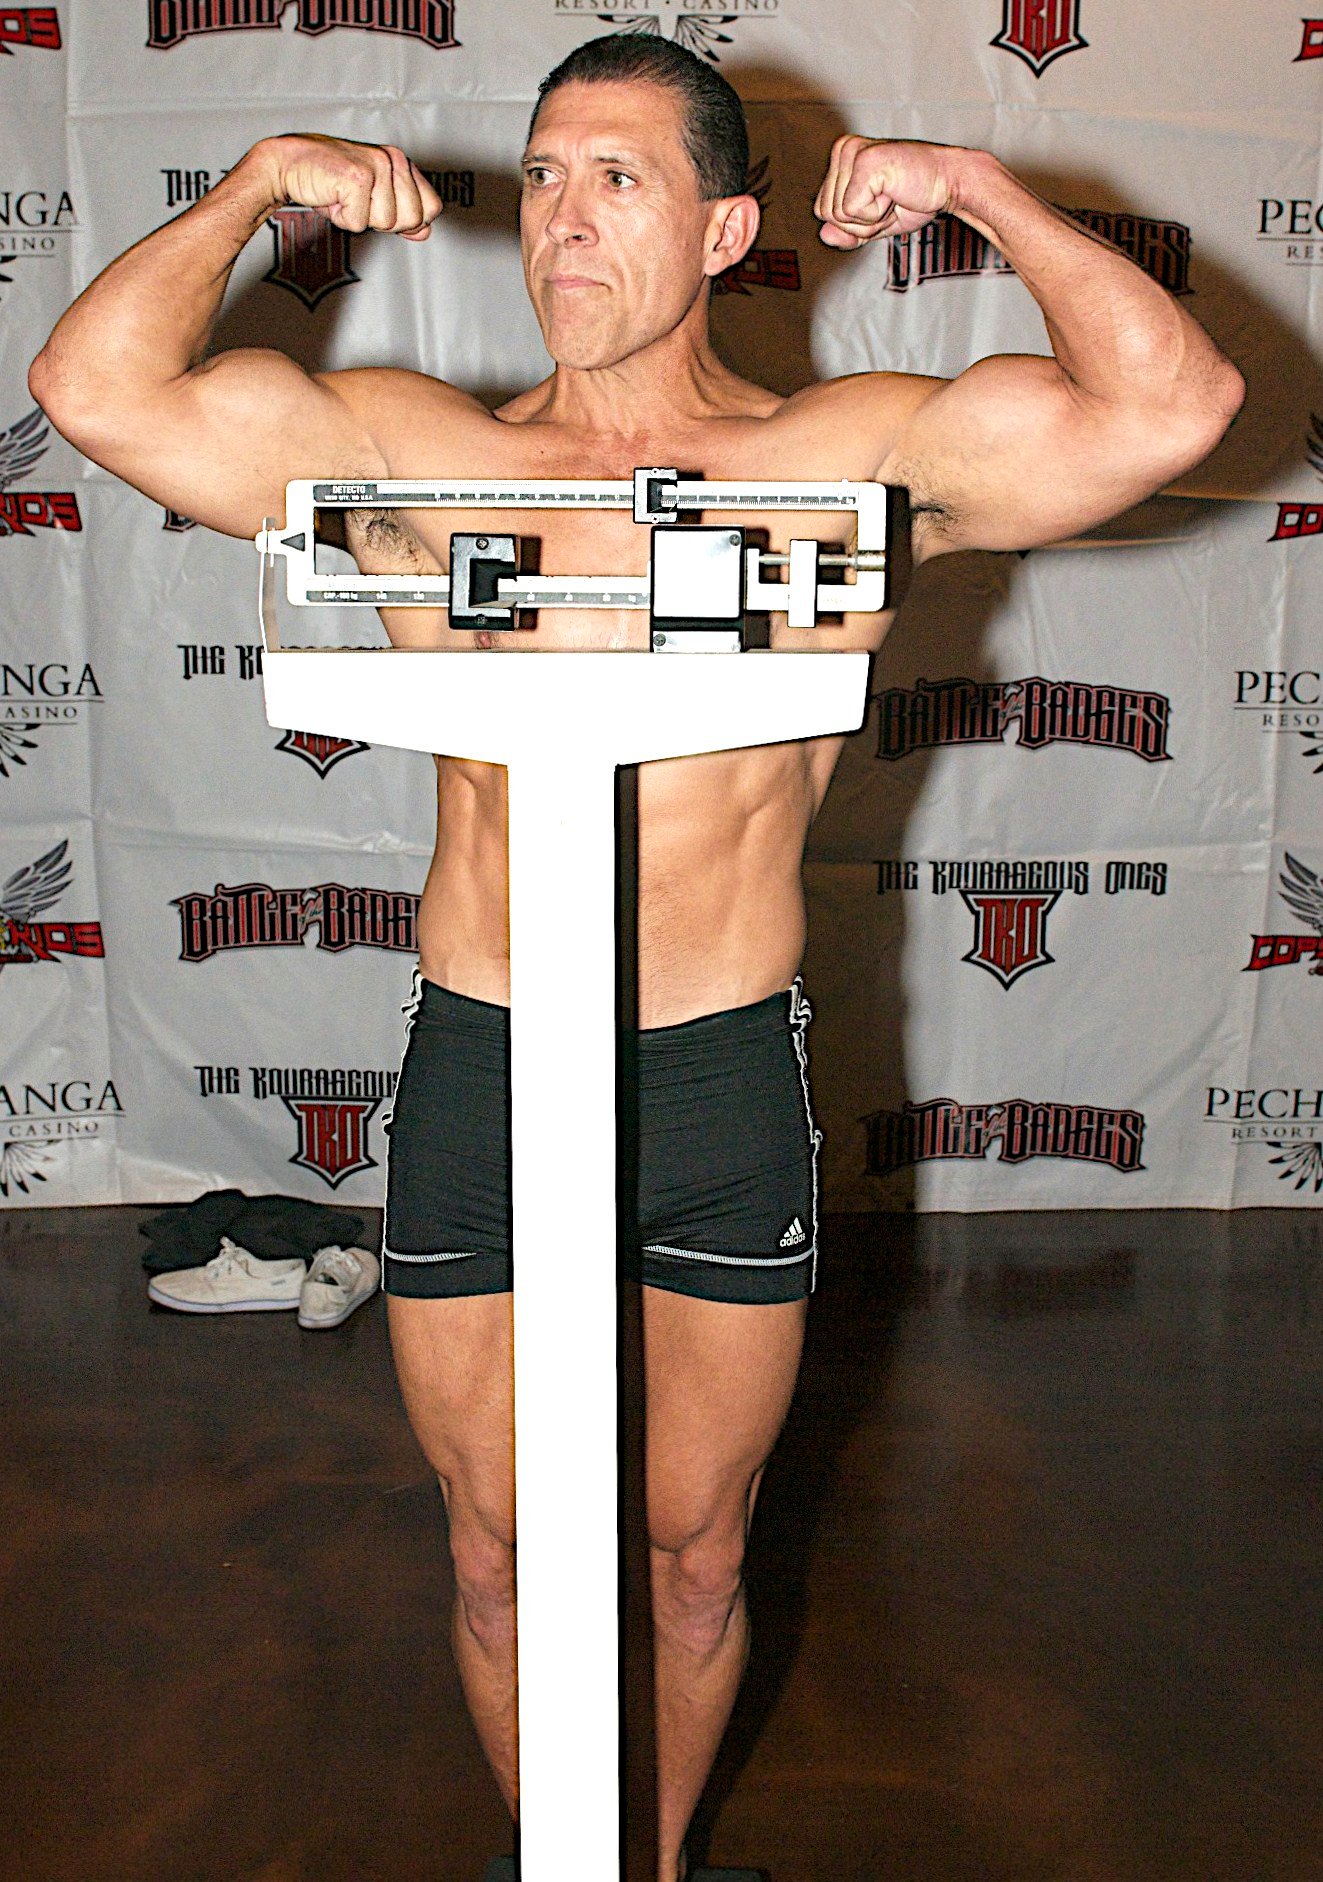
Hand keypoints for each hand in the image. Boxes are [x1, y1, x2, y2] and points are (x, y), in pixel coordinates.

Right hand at [255, 133, 442, 241]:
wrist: (288, 165)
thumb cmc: (329, 181)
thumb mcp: (372, 198)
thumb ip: (402, 213)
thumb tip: (426, 231)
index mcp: (401, 162)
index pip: (432, 208)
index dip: (410, 222)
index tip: (380, 208)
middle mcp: (393, 160)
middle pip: (412, 220)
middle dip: (384, 222)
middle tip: (359, 202)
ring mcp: (377, 167)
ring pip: (386, 223)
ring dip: (359, 219)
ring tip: (343, 197)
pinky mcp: (357, 178)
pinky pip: (359, 224)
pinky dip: (341, 218)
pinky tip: (332, 196)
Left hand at [813, 137, 962, 249]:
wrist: (949, 185)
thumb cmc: (916, 196)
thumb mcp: (875, 223)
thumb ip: (847, 232)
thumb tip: (824, 235)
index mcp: (841, 157)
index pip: (822, 211)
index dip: (853, 223)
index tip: (882, 203)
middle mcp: (843, 149)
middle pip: (827, 214)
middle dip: (861, 223)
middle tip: (890, 201)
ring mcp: (853, 153)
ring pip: (838, 215)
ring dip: (870, 219)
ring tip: (893, 196)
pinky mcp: (865, 163)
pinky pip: (852, 211)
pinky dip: (876, 215)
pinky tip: (895, 194)